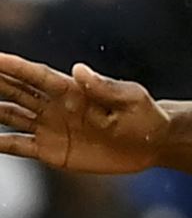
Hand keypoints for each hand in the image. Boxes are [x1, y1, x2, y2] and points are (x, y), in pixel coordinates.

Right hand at [0, 56, 168, 173]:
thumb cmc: (145, 116)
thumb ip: (104, 87)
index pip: (35, 76)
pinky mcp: (51, 150)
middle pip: (15, 92)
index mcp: (73, 90)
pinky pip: (18, 146)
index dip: (13, 67)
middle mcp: (55, 106)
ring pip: (10, 116)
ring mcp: (50, 128)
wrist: (151, 143)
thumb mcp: (130, 99)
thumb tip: (77, 68)